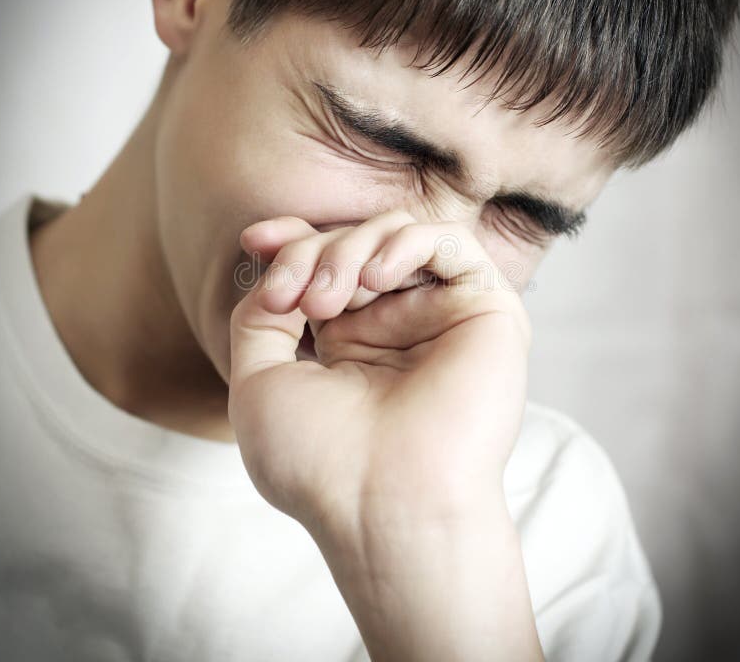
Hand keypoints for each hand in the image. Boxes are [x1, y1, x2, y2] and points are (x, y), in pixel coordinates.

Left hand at [228, 208, 530, 537]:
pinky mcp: (485, 309)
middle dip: (313, 253)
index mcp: (351, 340)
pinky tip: (378, 277)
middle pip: (355, 243)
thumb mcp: (259, 382)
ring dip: (351, 249)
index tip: (254, 241)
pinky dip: (408, 243)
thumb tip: (274, 272)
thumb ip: (258, 318)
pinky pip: (454, 244)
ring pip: (399, 234)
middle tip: (296, 301)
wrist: (385, 506)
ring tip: (327, 302)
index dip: (293, 242)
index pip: (328, 265)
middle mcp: (397, 324)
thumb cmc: (318, 460)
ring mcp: (440, 315)